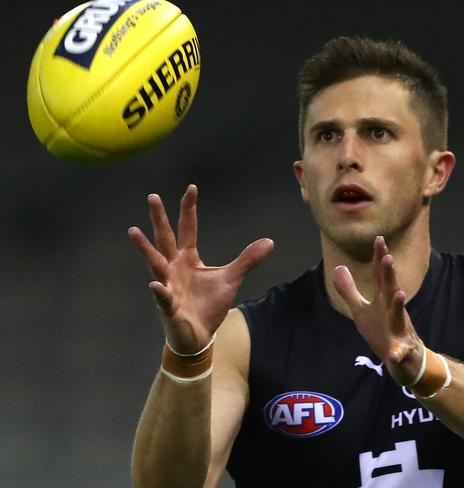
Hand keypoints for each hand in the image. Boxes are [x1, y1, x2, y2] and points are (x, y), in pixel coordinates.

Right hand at [128, 184, 273, 353]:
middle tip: (153, 196)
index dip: (189, 209)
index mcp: (188, 259)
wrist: (200, 335)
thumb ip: (247, 259)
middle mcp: (175, 268)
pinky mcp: (169, 307)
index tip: (191, 188)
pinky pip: (163, 297)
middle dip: (160, 219)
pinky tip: (155, 283)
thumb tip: (269, 241)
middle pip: (166, 239)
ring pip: (155, 263)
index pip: (188, 229)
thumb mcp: (231, 278)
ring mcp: (169, 286)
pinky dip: (160, 291)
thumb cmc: (209, 305)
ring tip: (134, 231)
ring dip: (145, 248)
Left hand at [333, 236, 423, 385]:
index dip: (379, 258)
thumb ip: (349, 290)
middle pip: (391, 289)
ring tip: (400, 293)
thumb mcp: (361, 310)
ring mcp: (399, 329)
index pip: (380, 276)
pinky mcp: (402, 349)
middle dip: (390, 274)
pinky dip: (397, 352)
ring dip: (399, 305)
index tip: (379, 239)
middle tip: (388, 257)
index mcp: (383, 300)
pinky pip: (400, 351)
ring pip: (400, 316)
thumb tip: (338, 267)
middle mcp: (392, 310)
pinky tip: (393, 354)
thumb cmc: (381, 330)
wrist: (403, 359)